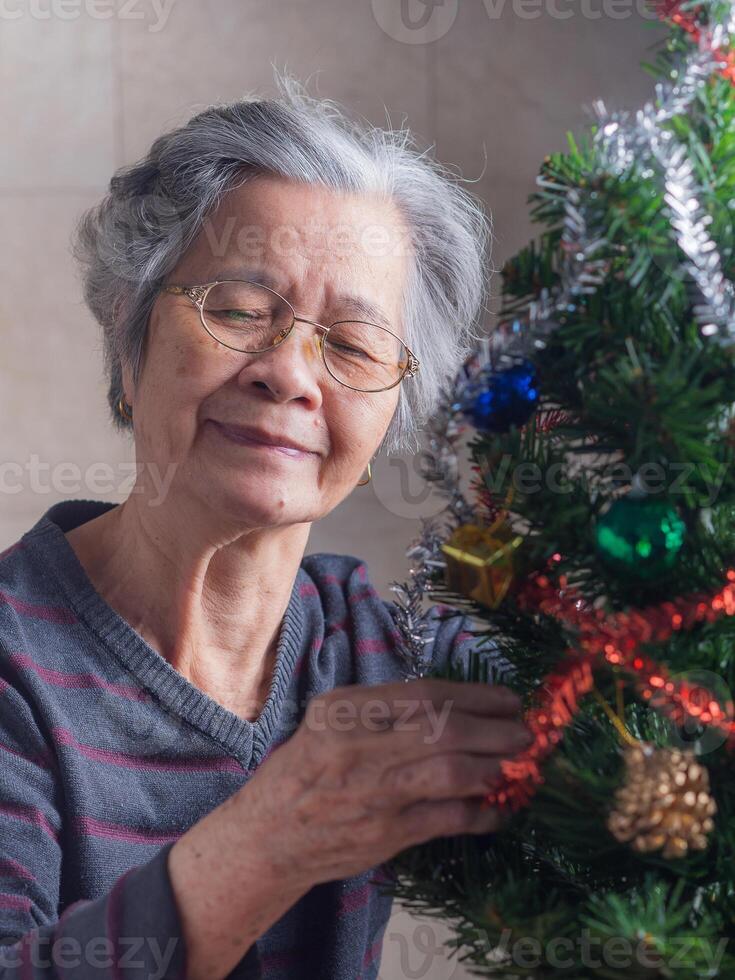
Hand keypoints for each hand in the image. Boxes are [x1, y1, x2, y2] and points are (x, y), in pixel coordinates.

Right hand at [234, 677, 529, 889]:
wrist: (269, 836)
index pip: (425, 695)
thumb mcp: (329, 721)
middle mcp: (359, 746)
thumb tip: (454, 704)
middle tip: (527, 732)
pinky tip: (499, 807)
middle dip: (496, 729)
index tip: (508, 699)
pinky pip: (448, 819)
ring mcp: (373, 793)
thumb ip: (381, 709)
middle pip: (446, 730)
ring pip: (451, 773)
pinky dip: (481, 812)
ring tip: (520, 763)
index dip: (476, 695)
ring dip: (495, 766)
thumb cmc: (305, 770)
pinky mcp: (386, 835)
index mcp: (345, 710)